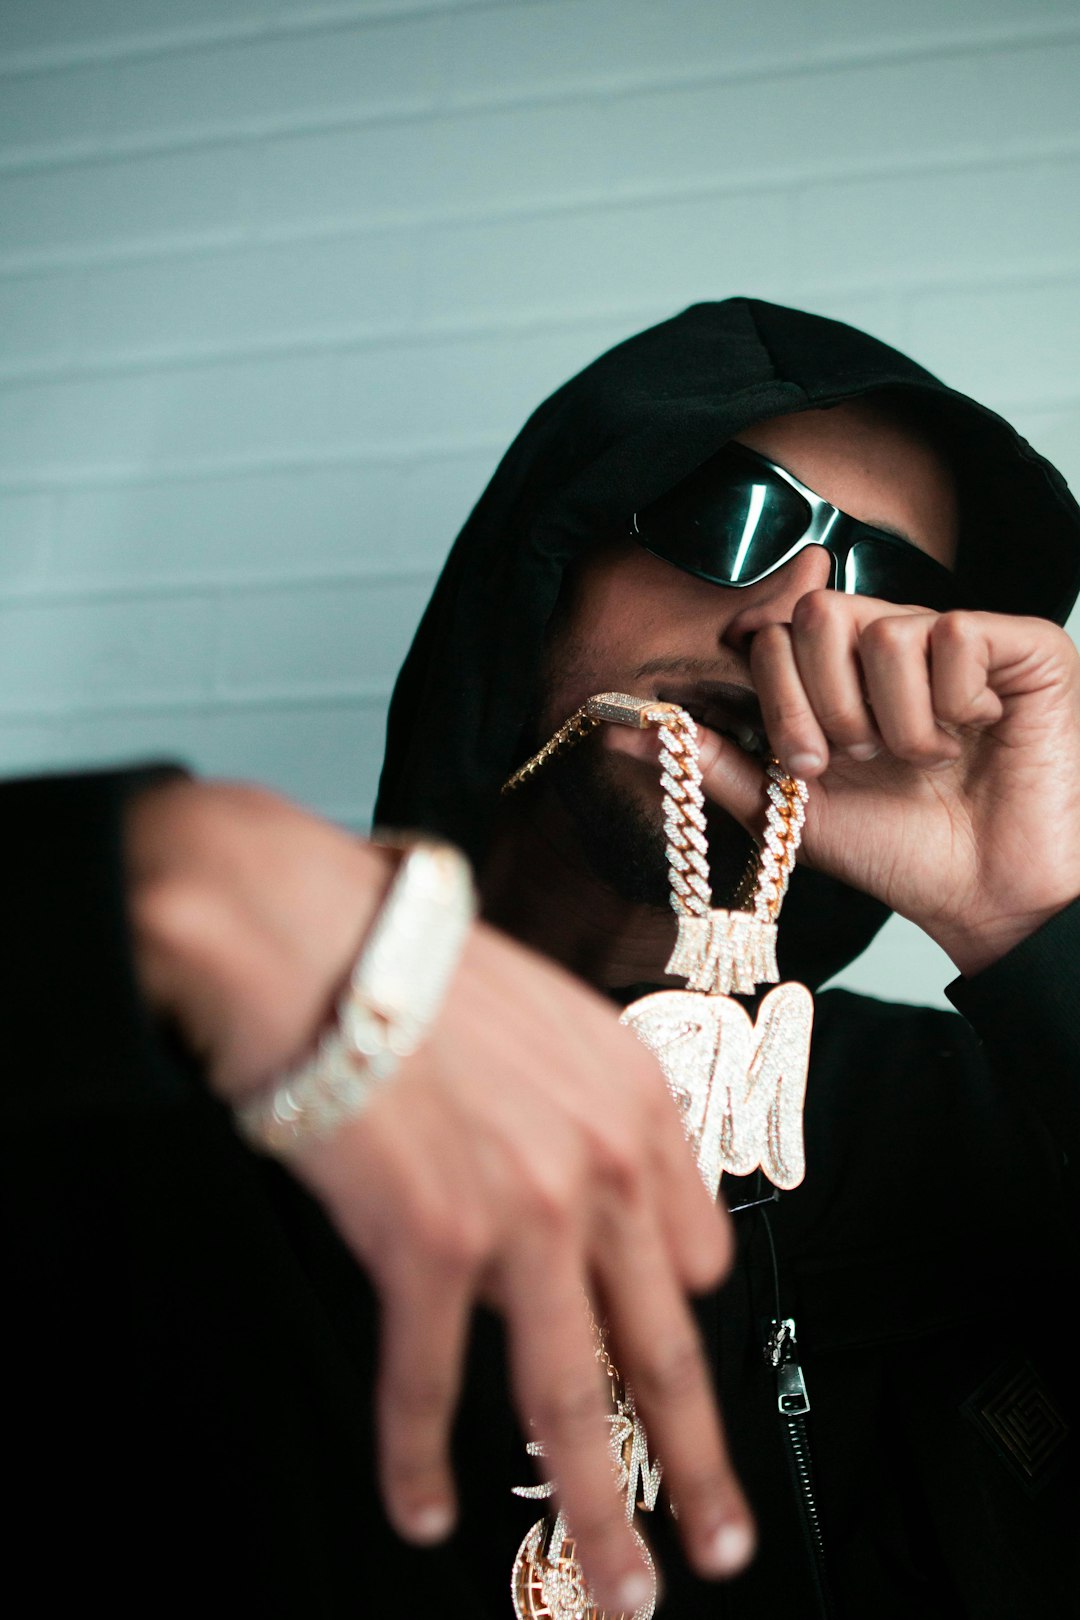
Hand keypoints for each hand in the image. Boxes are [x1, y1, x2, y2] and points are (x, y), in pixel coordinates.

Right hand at [127, 777, 753, 1608]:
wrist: (310, 934)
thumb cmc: (416, 960)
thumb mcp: (553, 1015)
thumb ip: (602, 1109)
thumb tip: (626, 1207)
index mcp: (635, 1103)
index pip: (694, 1253)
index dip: (680, 1322)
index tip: (676, 1379)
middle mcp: (596, 1166)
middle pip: (659, 1350)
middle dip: (696, 1463)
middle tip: (721, 1544)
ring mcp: (519, 1214)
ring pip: (572, 1397)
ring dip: (599, 1510)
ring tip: (618, 1585)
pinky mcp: (427, 1245)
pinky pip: (427, 1385)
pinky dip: (417, 1458)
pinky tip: (421, 1508)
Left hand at [697, 596, 1079, 973]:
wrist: (983, 895)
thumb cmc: (895, 850)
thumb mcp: (789, 807)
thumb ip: (713, 760)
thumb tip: (619, 731)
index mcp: (836, 671)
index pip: (772, 627)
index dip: (775, 692)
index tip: (803, 761)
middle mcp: (890, 639)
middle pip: (816, 615)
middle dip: (822, 707)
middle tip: (855, 763)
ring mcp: (954, 635)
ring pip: (882, 629)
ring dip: (891, 721)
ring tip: (921, 761)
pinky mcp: (1020, 643)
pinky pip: (953, 634)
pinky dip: (952, 704)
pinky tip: (975, 733)